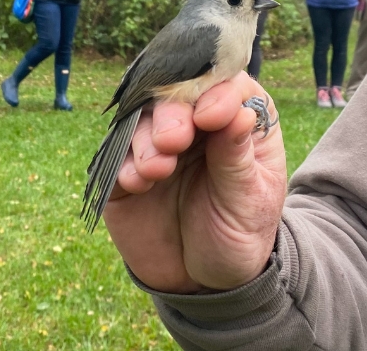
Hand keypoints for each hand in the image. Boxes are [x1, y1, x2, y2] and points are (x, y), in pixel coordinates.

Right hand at [103, 73, 286, 293]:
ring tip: (156, 170)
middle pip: (176, 94)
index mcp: (236, 120)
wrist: (206, 281)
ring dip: (146, 139)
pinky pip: (116, 157)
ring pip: (141, 119)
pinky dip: (124, 165)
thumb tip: (237, 112)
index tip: (211, 118)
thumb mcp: (250, 198)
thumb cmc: (240, 232)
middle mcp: (194, 124)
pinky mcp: (127, 172)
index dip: (214, 93)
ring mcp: (157, 145)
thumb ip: (237, 156)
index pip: (225, 85)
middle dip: (171, 113)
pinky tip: (138, 183)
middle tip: (173, 141)